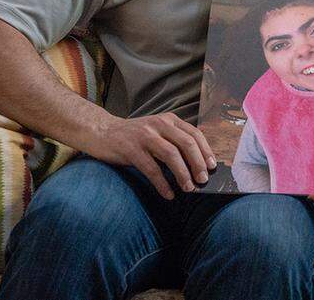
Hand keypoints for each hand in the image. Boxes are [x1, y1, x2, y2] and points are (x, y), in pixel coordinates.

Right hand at [87, 112, 216, 198]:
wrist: (100, 131)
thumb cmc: (132, 136)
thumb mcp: (155, 131)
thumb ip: (172, 140)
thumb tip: (196, 165)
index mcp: (168, 120)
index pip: (194, 134)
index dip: (205, 151)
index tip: (212, 166)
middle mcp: (158, 125)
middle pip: (186, 144)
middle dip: (198, 164)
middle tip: (203, 180)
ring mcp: (144, 136)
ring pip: (171, 155)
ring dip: (183, 174)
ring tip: (189, 189)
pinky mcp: (131, 149)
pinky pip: (151, 169)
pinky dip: (162, 184)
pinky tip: (168, 194)